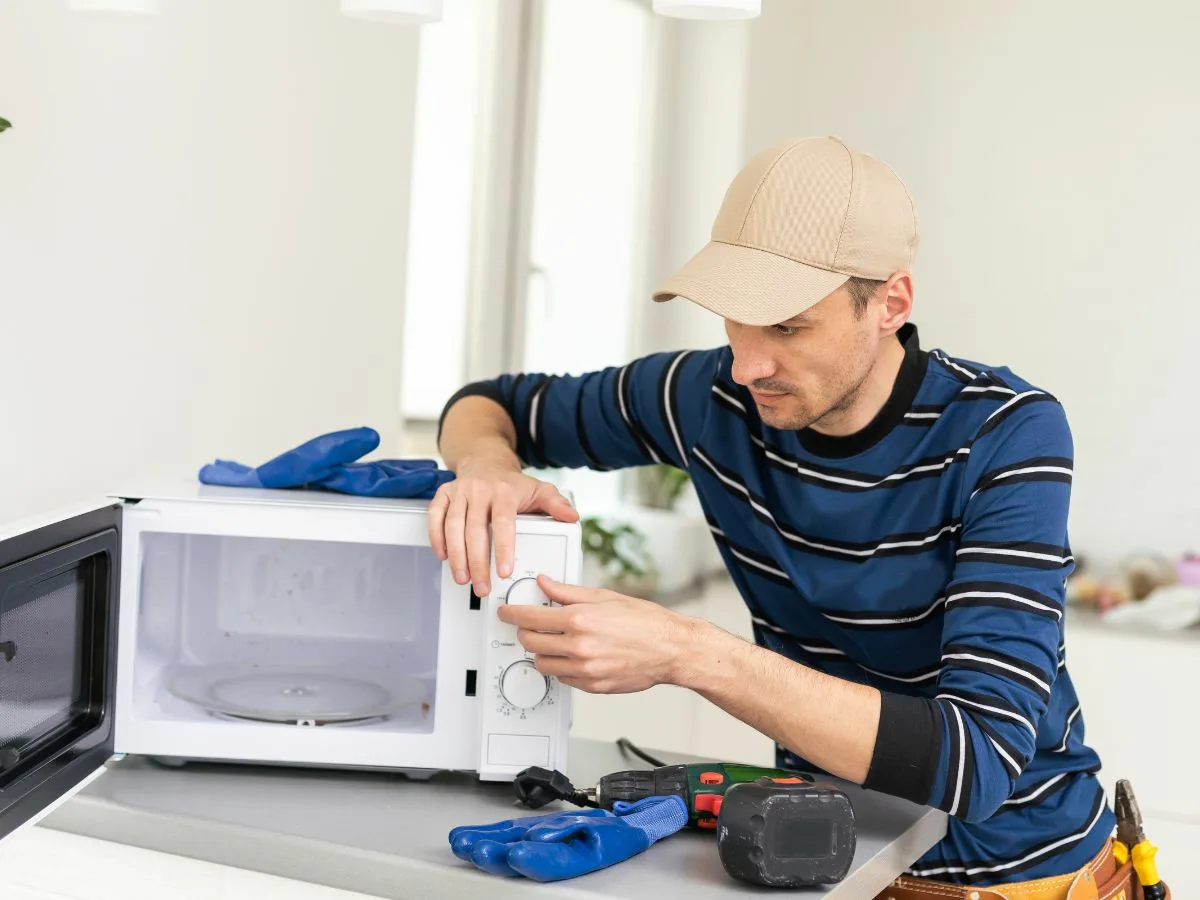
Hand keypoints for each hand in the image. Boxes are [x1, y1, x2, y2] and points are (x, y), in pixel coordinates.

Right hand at [427, 459, 577, 597]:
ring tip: (463, 578)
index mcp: (504, 491)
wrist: (486, 462)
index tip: (504, 570)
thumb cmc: (512, 484)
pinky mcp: (444, 494)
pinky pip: (435, 516)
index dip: (503, 548)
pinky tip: (443, 556)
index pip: (503, 522)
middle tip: (482, 586)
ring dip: (456, 556)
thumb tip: (572, 517)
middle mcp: (480, 490)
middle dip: (477, 562)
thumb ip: (556, 505)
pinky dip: (436, 537)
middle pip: (475, 530)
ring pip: (453, 526)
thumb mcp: (539, 490)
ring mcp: (460, 492)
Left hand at [448, 795, 687, 881]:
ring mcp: (548, 842)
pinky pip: (514, 832)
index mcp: (583, 855)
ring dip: (488, 844)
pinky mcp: (540, 831)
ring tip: (464, 844)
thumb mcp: (612, 830)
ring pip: (514, 844)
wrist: (634, 821)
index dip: (535, 859)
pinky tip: (473, 835)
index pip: (557, 861)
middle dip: (498, 854)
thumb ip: (583, 832)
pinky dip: (494, 833)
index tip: (515, 854)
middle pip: (526, 855)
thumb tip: (543, 833)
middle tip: (476, 850)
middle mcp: (560, 850)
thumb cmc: (625, 830)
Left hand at [498, 577, 701, 692]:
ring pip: (542, 664)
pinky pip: (562, 679)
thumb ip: (568, 592)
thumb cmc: (645, 621)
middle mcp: (579, 646)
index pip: (529, 618)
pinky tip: (573, 656)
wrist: (670, 649)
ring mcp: (585, 670)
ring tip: (554, 642)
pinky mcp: (592, 686)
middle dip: (524, 633)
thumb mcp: (604, 596)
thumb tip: (545, 584)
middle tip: (529, 626)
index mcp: (579, 620)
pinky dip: (561, 667)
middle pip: (530, 643)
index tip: (506, 612)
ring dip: (541, 652)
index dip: (512, 614)